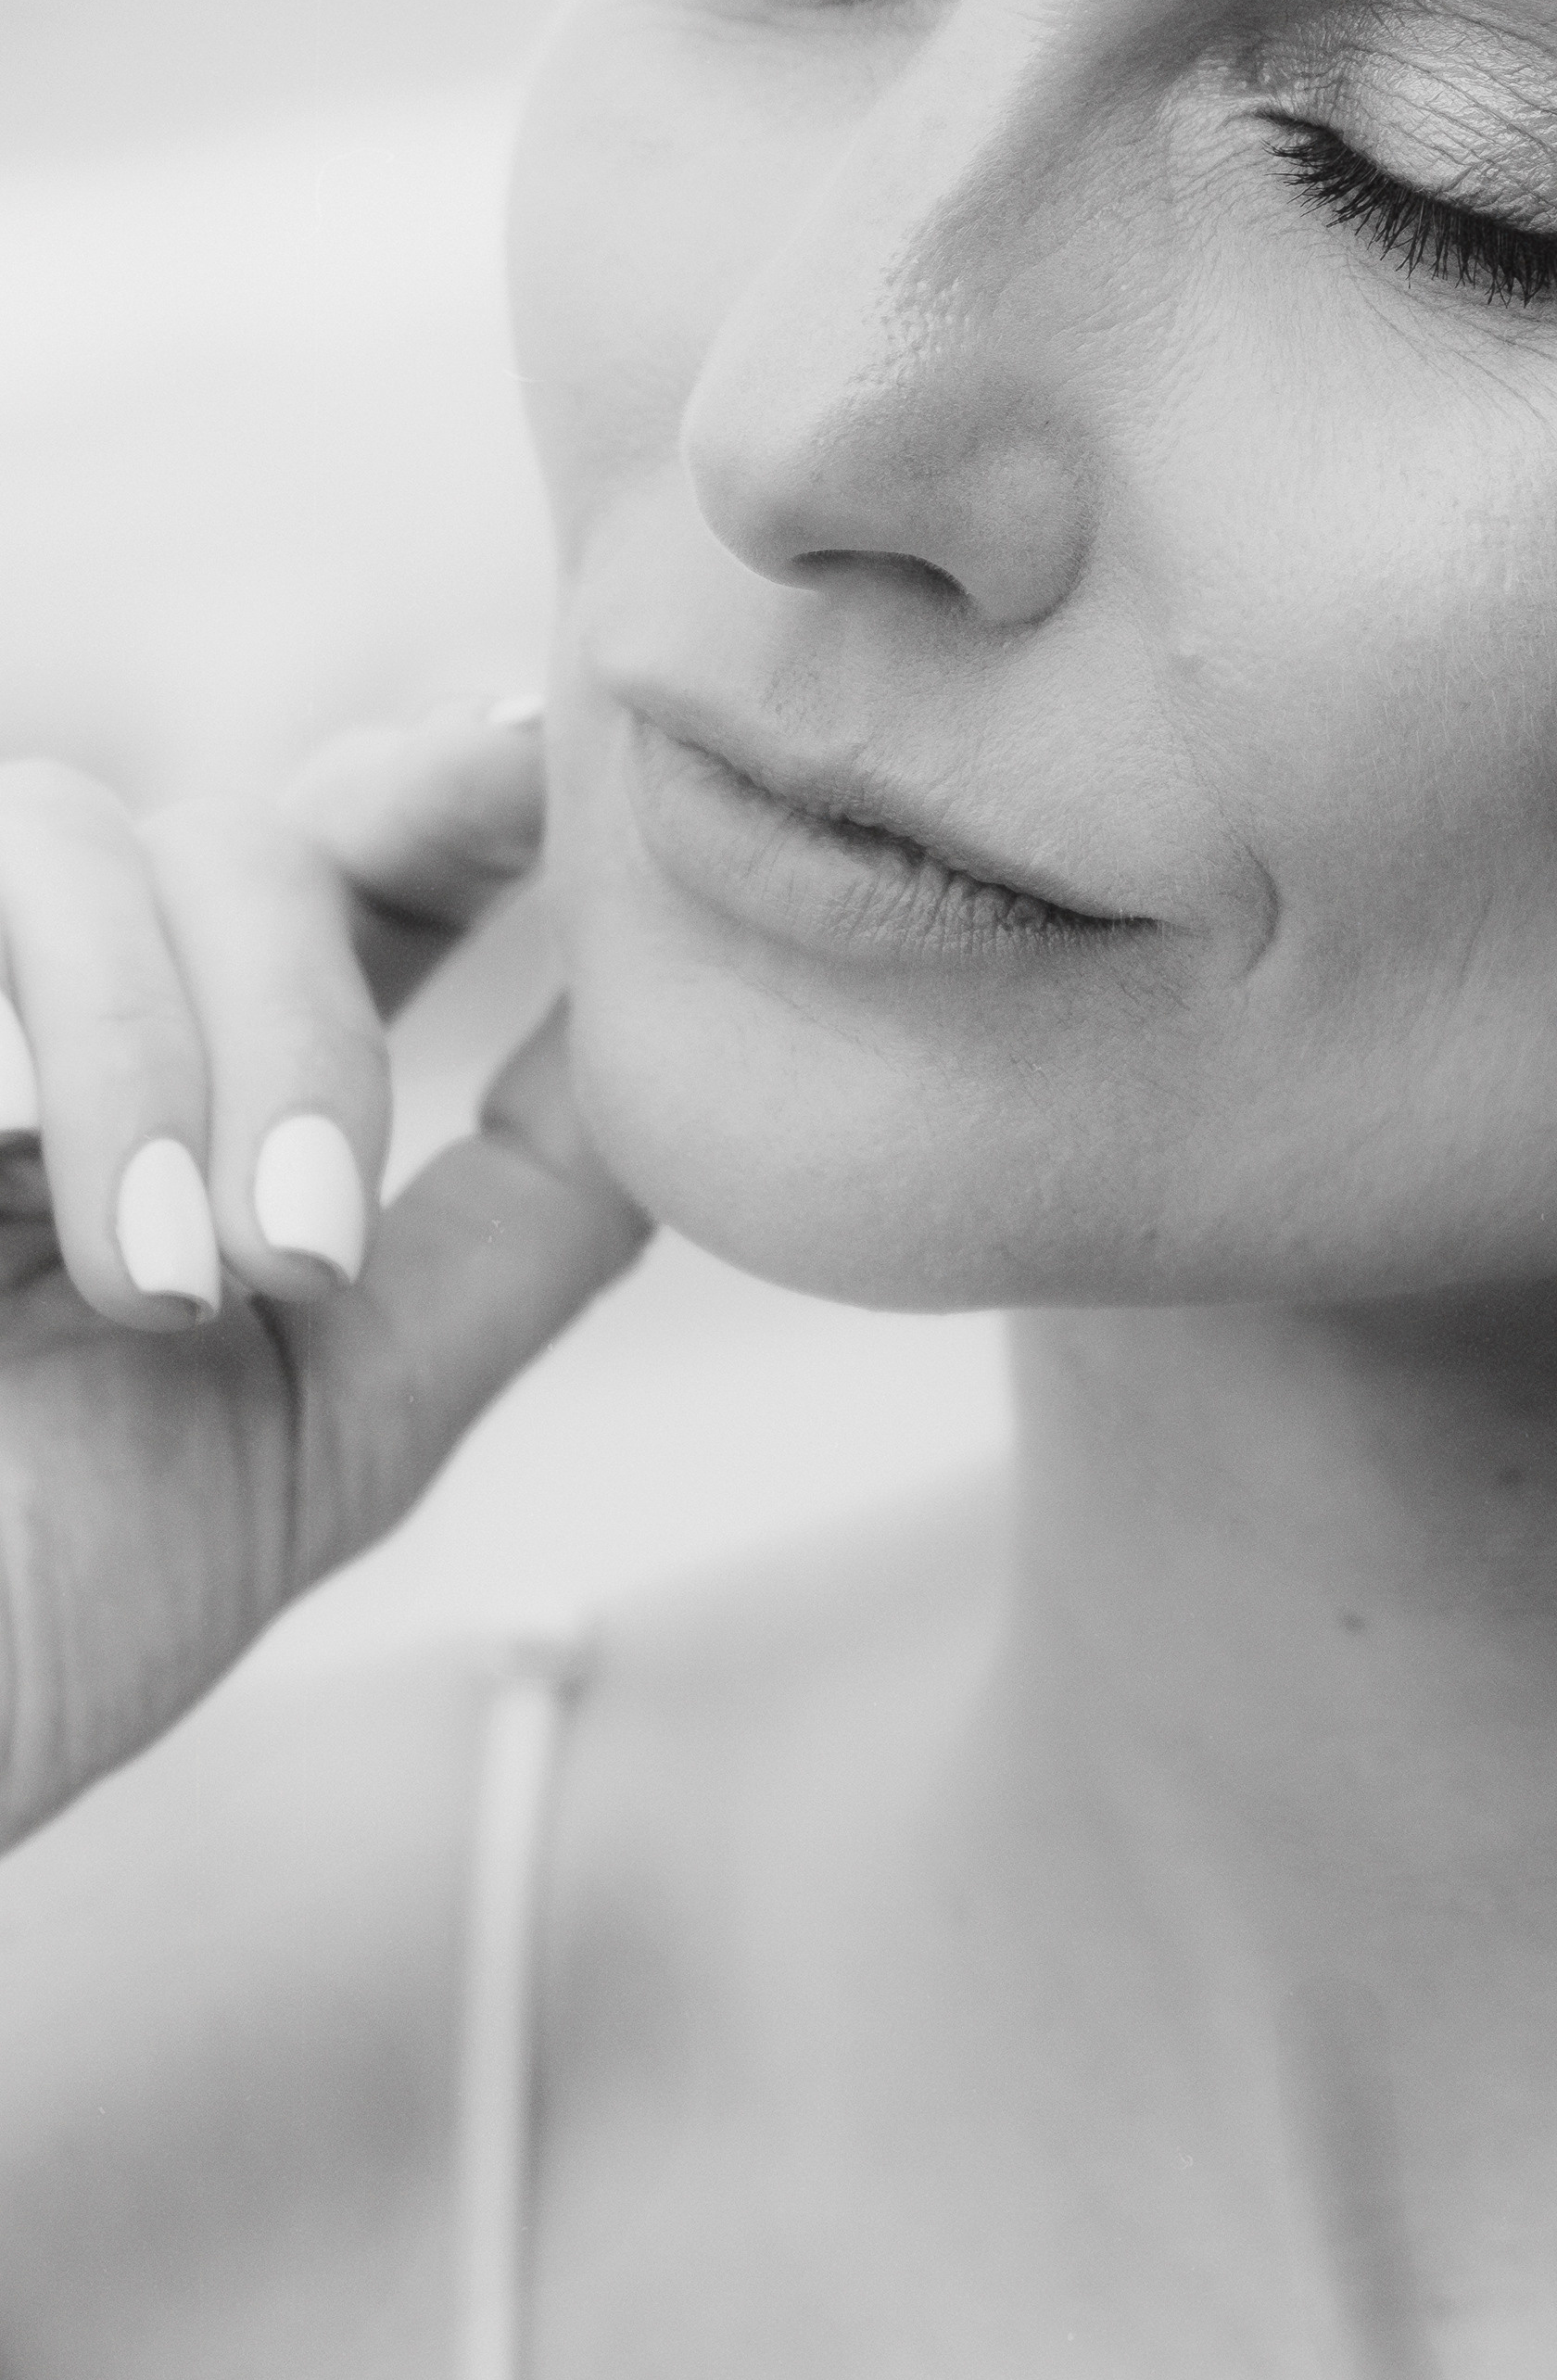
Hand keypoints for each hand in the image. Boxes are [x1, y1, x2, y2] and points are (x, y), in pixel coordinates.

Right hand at [0, 703, 650, 1849]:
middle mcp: (43, 1019)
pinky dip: (55, 1037)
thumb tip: (671, 1055)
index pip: (345, 860)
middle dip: (302, 1026)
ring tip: (166, 1284)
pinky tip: (62, 1207)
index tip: (554, 773)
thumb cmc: (37, 1606)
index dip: (456, 790)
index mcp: (189, 1084)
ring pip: (71, 832)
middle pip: (235, 841)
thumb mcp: (342, 1404)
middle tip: (296, 1255)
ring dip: (156, 1052)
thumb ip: (516, 1221)